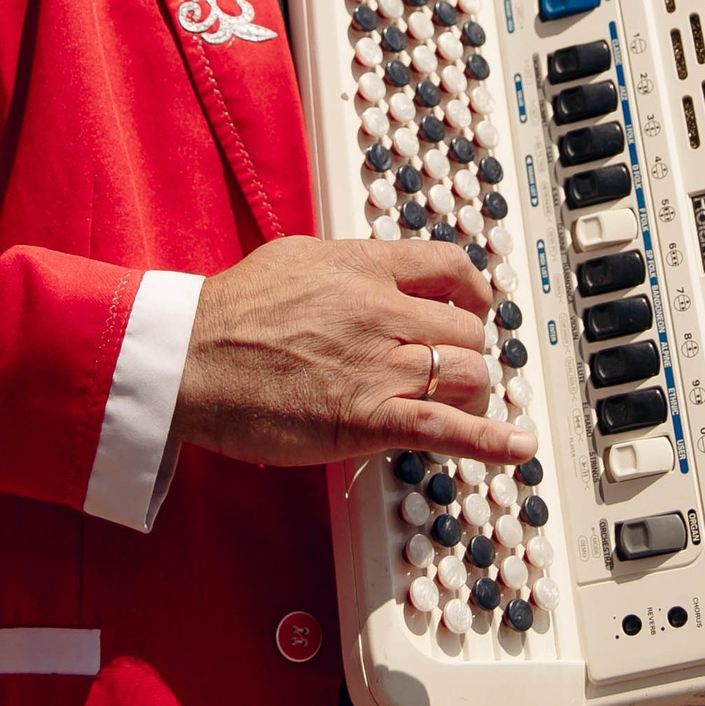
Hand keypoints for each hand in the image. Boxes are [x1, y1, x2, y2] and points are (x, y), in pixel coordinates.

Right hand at [174, 237, 535, 468]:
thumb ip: (348, 263)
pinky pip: (446, 429)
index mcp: (363, 266)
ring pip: (465, 373)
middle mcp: (380, 311)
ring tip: (453, 403)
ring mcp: (377, 367)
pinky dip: (491, 441)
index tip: (478, 306)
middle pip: (465, 330)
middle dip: (463, 352)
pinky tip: (517, 446)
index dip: (474, 291)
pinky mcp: (366, 419)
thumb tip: (378, 268)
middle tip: (446, 369)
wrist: (187, 360)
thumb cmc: (228, 313)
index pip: (449, 267)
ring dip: (467, 392)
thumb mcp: (296, 258)